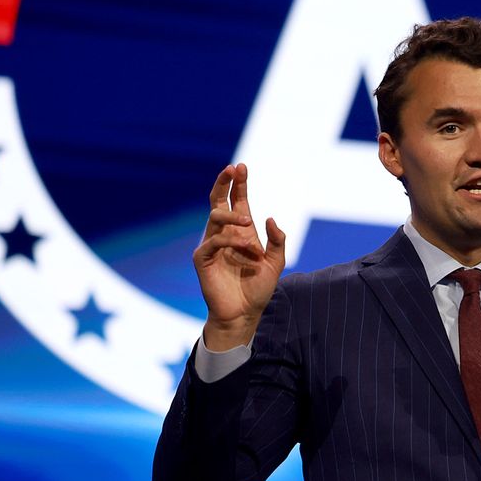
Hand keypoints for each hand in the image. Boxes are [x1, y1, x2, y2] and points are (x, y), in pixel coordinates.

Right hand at [193, 163, 285, 348]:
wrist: (245, 313)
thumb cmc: (258, 288)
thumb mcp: (277, 262)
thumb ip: (278, 240)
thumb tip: (270, 218)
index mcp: (241, 231)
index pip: (237, 201)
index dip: (239, 184)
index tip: (241, 167)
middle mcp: (224, 234)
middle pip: (218, 201)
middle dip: (224, 183)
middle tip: (232, 169)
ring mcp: (212, 245)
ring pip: (216, 217)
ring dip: (234, 218)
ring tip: (249, 226)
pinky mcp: (202, 258)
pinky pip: (212, 241)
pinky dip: (230, 240)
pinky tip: (246, 248)